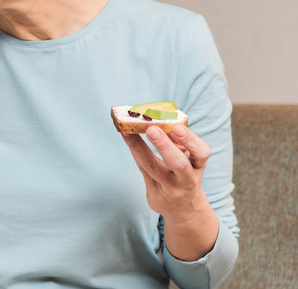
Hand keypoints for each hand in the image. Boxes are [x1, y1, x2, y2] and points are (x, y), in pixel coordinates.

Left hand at [123, 125, 218, 259]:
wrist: (185, 210)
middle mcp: (187, 180)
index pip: (201, 153)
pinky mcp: (154, 195)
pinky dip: (135, 153)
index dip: (190, 140)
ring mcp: (170, 189)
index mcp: (198, 167)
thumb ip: (178, 143)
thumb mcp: (189, 160)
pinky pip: (142, 170)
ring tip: (128, 132)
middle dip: (165, 146)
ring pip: (153, 169)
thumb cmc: (184, 175)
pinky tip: (127, 138)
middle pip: (178, 164)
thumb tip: (161, 118)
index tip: (177, 127)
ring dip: (140, 148)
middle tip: (151, 129)